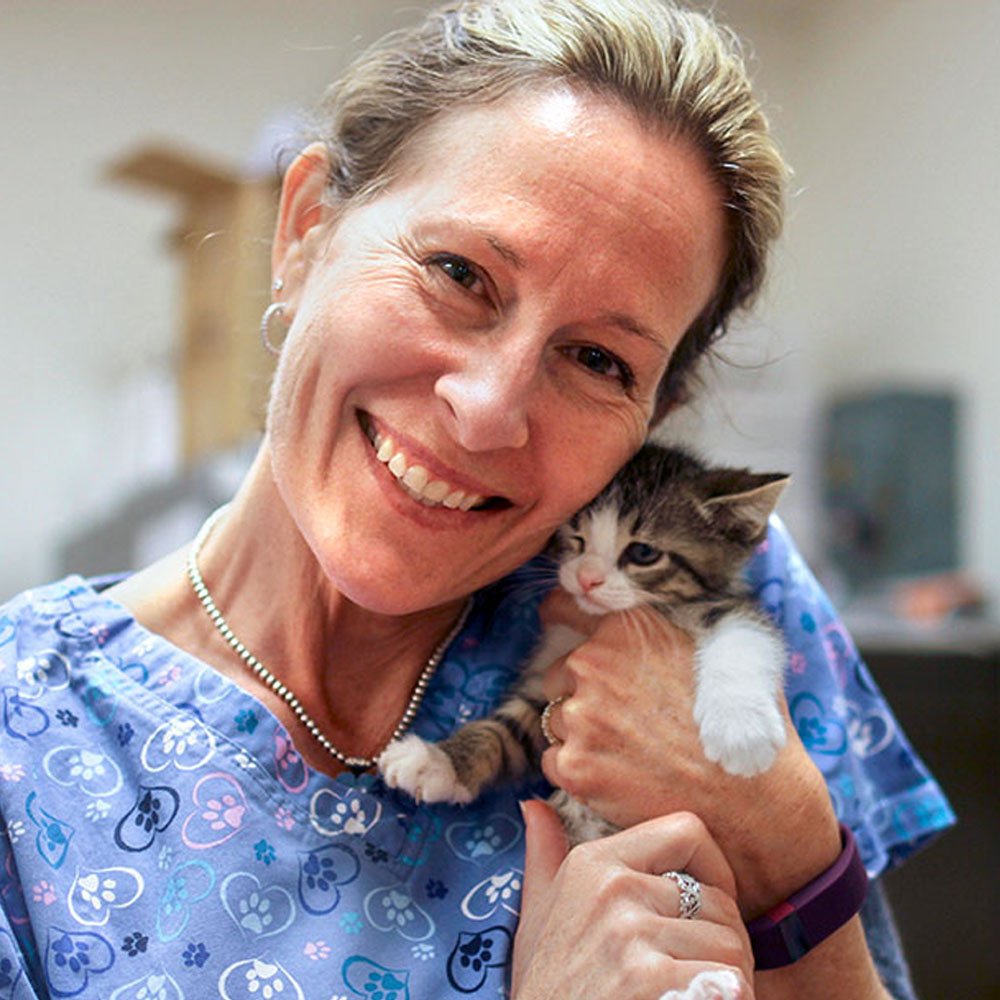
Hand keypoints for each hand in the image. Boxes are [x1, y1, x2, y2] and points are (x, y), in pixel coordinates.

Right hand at [512, 800, 752, 999]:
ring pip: (729, 945)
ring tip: (701, 993)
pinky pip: (728, 982)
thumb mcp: (536, 915)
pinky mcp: (648, 979)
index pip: (687, 831)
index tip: (704, 904)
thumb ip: (543, 855)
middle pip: (718, 900)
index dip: (713, 867)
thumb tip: (534, 804)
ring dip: (729, 978)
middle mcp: (612, 889)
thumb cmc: (549, 987)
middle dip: (725, 941)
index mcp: (592, 863)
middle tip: (704, 971)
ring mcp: (629, 935)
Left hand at [537, 591, 841, 917]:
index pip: (563, 609)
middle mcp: (594, 665)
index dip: (558, 617)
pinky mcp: (575, 767)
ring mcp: (581, 717)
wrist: (755, 802)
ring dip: (582, 735)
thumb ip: (666, 627)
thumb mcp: (722, 646)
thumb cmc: (746, 724)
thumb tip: (644, 603)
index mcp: (627, 629)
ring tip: (633, 755)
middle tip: (627, 721)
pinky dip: (579, 772)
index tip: (553, 623)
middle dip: (582, 692)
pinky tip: (622, 780)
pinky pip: (555, 763)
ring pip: (557, 720)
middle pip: (560, 674)